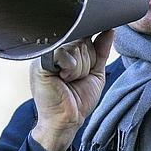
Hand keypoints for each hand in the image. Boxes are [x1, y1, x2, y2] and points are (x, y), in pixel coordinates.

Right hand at [29, 30, 114, 150]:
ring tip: (68, 81)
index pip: (86, 36)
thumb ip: (101, 50)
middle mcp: (55, 49)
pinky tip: (63, 79)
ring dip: (79, 69)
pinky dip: (70, 68)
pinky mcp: (40, 63)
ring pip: (76, 48)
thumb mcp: (95, 72)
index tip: (86, 71)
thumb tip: (110, 30)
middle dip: (86, 64)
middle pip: (83, 42)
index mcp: (66, 50)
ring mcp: (46, 55)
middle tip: (75, 80)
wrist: (66, 120)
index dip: (91, 53)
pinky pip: (64, 54)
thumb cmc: (78, 99)